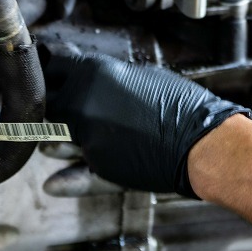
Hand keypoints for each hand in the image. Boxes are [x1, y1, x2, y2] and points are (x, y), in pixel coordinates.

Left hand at [43, 53, 247, 196]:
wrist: (203, 143)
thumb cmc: (182, 106)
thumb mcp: (142, 76)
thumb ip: (108, 77)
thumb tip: (91, 75)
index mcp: (93, 71)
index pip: (55, 66)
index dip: (52, 72)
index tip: (48, 75)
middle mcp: (83, 101)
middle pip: (50, 103)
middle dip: (50, 108)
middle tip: (51, 111)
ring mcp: (88, 135)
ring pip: (57, 137)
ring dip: (54, 142)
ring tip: (51, 145)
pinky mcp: (98, 164)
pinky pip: (78, 172)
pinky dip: (67, 180)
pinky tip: (52, 184)